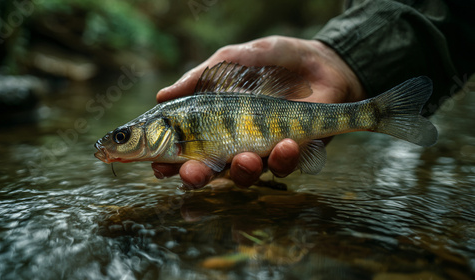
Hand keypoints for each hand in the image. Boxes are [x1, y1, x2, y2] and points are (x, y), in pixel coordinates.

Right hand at [152, 36, 364, 188]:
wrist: (323, 62)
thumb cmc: (274, 60)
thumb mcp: (233, 60)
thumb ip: (201, 78)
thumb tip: (162, 96)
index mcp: (215, 122)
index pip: (186, 147)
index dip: (170, 160)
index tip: (158, 166)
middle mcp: (234, 141)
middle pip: (209, 171)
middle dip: (198, 177)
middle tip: (192, 174)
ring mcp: (263, 150)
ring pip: (245, 175)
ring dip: (243, 170)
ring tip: (246, 156)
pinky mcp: (292, 155)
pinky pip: (282, 167)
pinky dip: (282, 158)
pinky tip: (287, 143)